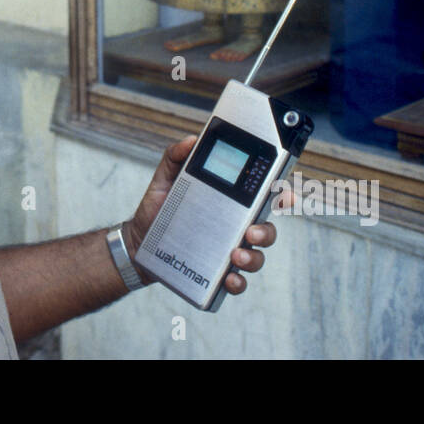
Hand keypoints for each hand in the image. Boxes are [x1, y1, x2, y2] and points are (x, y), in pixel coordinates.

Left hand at [123, 135, 292, 294]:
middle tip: (251, 232)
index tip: (285, 194)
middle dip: (267, 232)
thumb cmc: (159, 208)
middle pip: (266, 229)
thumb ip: (176, 156)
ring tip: (235, 256)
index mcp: (229, 201)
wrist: (138, 242)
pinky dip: (238, 282)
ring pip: (256, 257)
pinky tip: (229, 279)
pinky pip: (237, 281)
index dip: (281, 194)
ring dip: (253, 258)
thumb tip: (191, 141)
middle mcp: (235, 227)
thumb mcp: (165, 178)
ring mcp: (228, 251)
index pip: (262, 197)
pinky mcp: (216, 273)